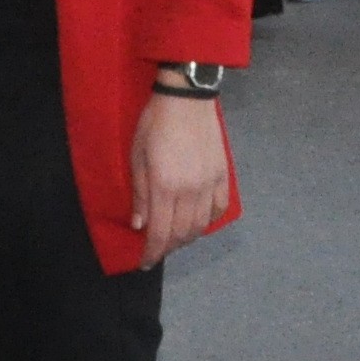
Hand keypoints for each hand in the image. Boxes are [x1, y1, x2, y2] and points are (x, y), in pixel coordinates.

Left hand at [128, 89, 233, 264]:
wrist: (187, 97)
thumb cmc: (154, 123)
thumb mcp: (136, 156)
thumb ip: (140, 193)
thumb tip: (139, 225)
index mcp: (165, 187)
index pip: (160, 232)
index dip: (152, 252)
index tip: (145, 263)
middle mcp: (190, 191)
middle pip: (181, 233)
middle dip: (168, 247)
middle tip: (157, 250)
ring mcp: (209, 184)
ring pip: (201, 225)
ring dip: (187, 238)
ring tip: (175, 239)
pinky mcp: (223, 175)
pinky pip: (219, 208)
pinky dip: (209, 221)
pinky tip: (199, 222)